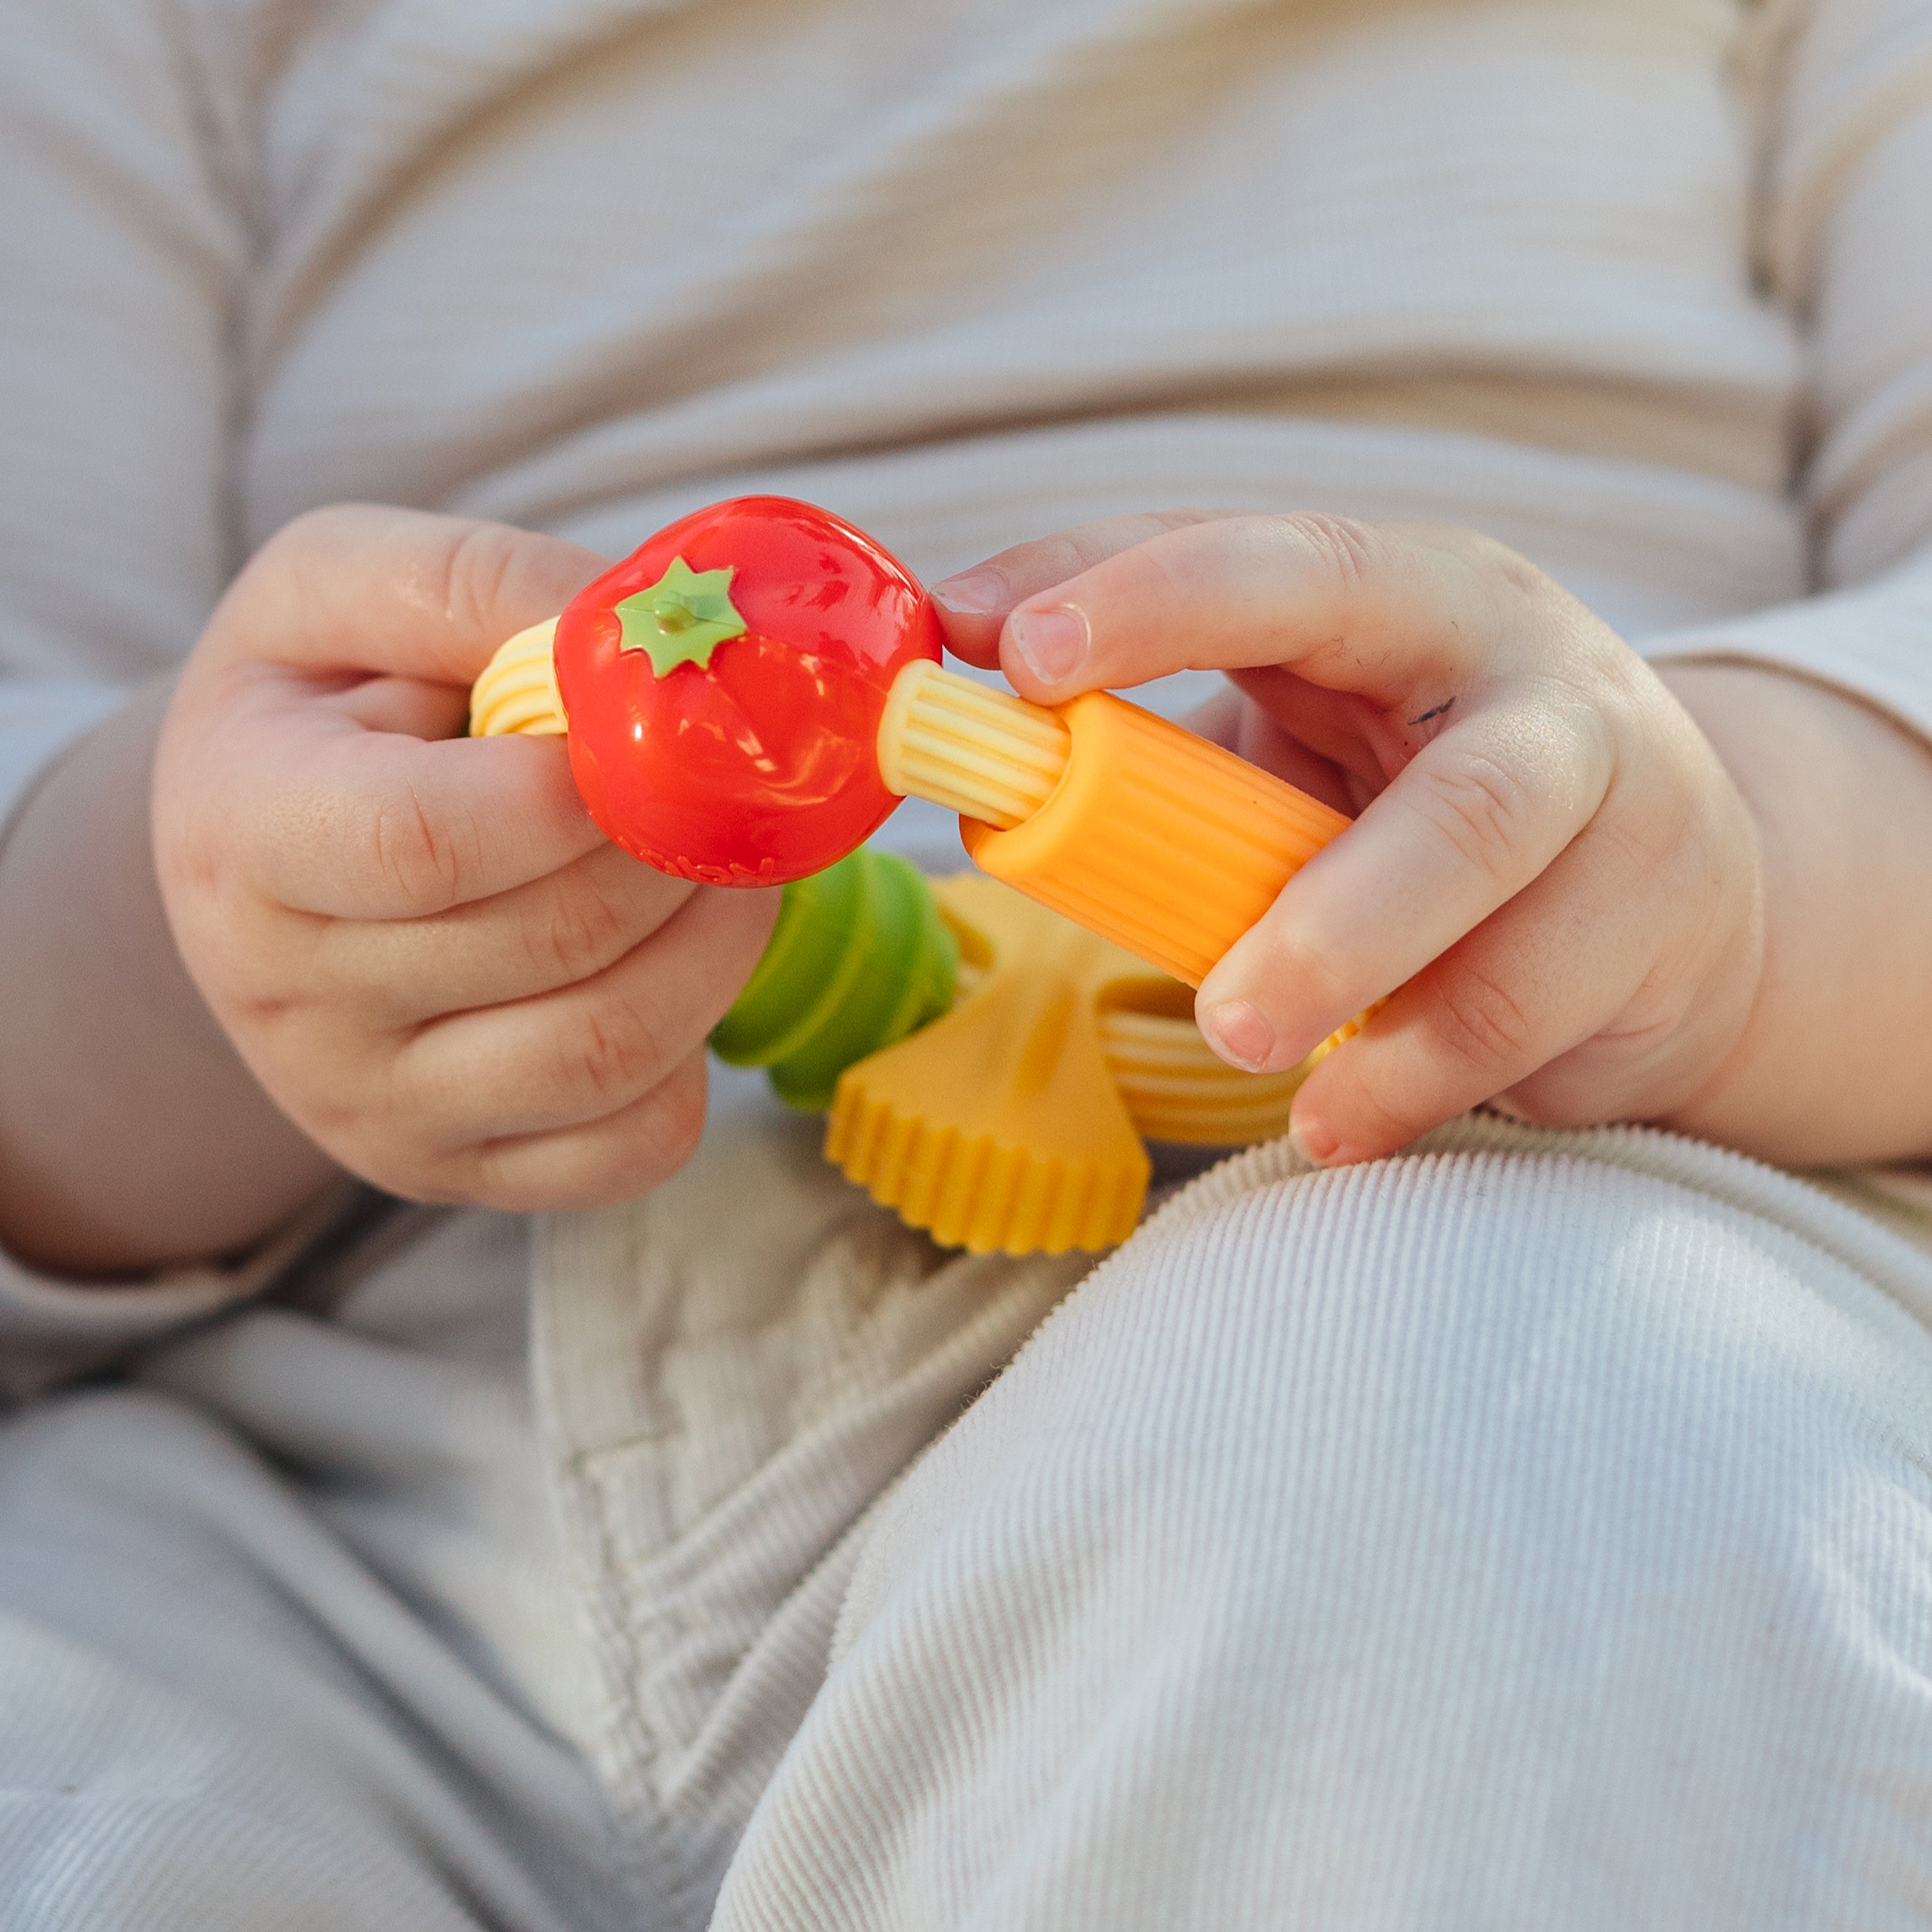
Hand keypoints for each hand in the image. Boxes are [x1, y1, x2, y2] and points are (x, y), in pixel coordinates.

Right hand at [154, 505, 777, 1209]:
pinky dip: (695, 1057)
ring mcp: (374, 1109)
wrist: (267, 855)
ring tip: (723, 865)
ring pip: (607, 1054)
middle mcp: (289, 1001)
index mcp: (241, 834)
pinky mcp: (456, 1172)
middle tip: (723, 786)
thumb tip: (629, 635)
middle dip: (676, 850)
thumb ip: (475, 585)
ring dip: (717, 946)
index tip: (650, 730)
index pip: (421, 842)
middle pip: (552, 944)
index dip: (574, 790)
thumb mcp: (346, 588)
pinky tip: (669, 971)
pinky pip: (632, 1146)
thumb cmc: (322, 704)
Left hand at [933, 512, 1766, 1165]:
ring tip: (1244, 1045)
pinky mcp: (1656, 919)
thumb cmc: (1422, 804)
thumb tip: (989, 794)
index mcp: (1406, 597)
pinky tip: (1333, 1122)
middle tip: (1196, 970)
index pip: (1272, 566)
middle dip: (1313, 880)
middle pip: (1439, 760)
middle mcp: (1526, 672)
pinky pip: (1521, 1013)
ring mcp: (1615, 790)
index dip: (1139, 594)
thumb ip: (1169, 764)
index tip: (1002, 646)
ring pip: (1489, 873)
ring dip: (1351, 972)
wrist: (1667, 888)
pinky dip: (1406, 1080)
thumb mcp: (1301, 748)